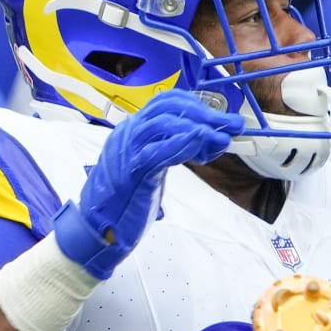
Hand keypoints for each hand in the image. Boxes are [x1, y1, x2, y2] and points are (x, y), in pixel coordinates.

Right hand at [52, 90, 243, 279]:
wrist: (97, 229)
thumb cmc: (126, 200)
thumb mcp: (152, 167)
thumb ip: (173, 150)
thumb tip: (208, 140)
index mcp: (133, 130)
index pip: (166, 102)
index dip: (198, 105)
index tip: (224, 118)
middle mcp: (128, 133)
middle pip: (168, 107)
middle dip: (206, 113)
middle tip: (233, 125)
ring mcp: (127, 151)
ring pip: (163, 124)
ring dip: (200, 127)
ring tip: (223, 137)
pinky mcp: (131, 173)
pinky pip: (156, 152)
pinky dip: (181, 143)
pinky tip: (201, 141)